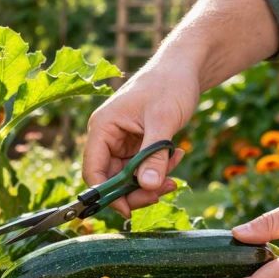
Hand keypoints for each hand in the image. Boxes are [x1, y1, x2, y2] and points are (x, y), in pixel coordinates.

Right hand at [82, 64, 196, 216]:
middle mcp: (107, 137)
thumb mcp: (164, 120)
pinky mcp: (137, 145)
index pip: (94, 170)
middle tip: (162, 191)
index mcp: (103, 127)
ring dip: (152, 180)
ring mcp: (122, 142)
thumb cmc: (170, 84)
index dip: (107, 194)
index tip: (129, 210)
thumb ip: (154, 155)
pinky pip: (143, 168)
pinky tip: (177, 156)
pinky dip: (159, 169)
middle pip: (112, 180)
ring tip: (175, 171)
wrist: (185, 67)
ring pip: (129, 177)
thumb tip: (148, 186)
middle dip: (137, 190)